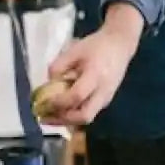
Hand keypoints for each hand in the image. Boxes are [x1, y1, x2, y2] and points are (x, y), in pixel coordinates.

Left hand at [41, 8, 142, 125]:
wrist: (120, 45)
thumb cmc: (96, 45)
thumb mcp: (74, 50)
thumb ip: (58, 66)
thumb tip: (47, 85)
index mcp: (95, 75)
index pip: (77, 96)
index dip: (59, 102)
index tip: (44, 101)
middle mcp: (103, 91)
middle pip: (84, 116)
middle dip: (63, 119)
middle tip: (45, 117)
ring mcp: (106, 98)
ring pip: (86, 118)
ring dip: (67, 120)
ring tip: (49, 116)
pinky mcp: (106, 100)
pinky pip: (89, 112)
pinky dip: (74, 115)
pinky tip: (61, 110)